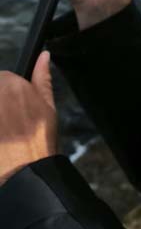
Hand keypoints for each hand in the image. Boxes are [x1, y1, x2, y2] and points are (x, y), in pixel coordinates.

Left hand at [0, 52, 56, 185]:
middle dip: (2, 105)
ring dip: (0, 118)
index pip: (3, 78)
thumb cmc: (39, 139)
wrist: (23, 173)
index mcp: (10, 84)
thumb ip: (43, 78)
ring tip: (5, 133)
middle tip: (8, 124)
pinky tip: (2, 140)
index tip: (14, 109)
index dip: (9, 93)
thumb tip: (44, 55)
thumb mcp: (48, 107)